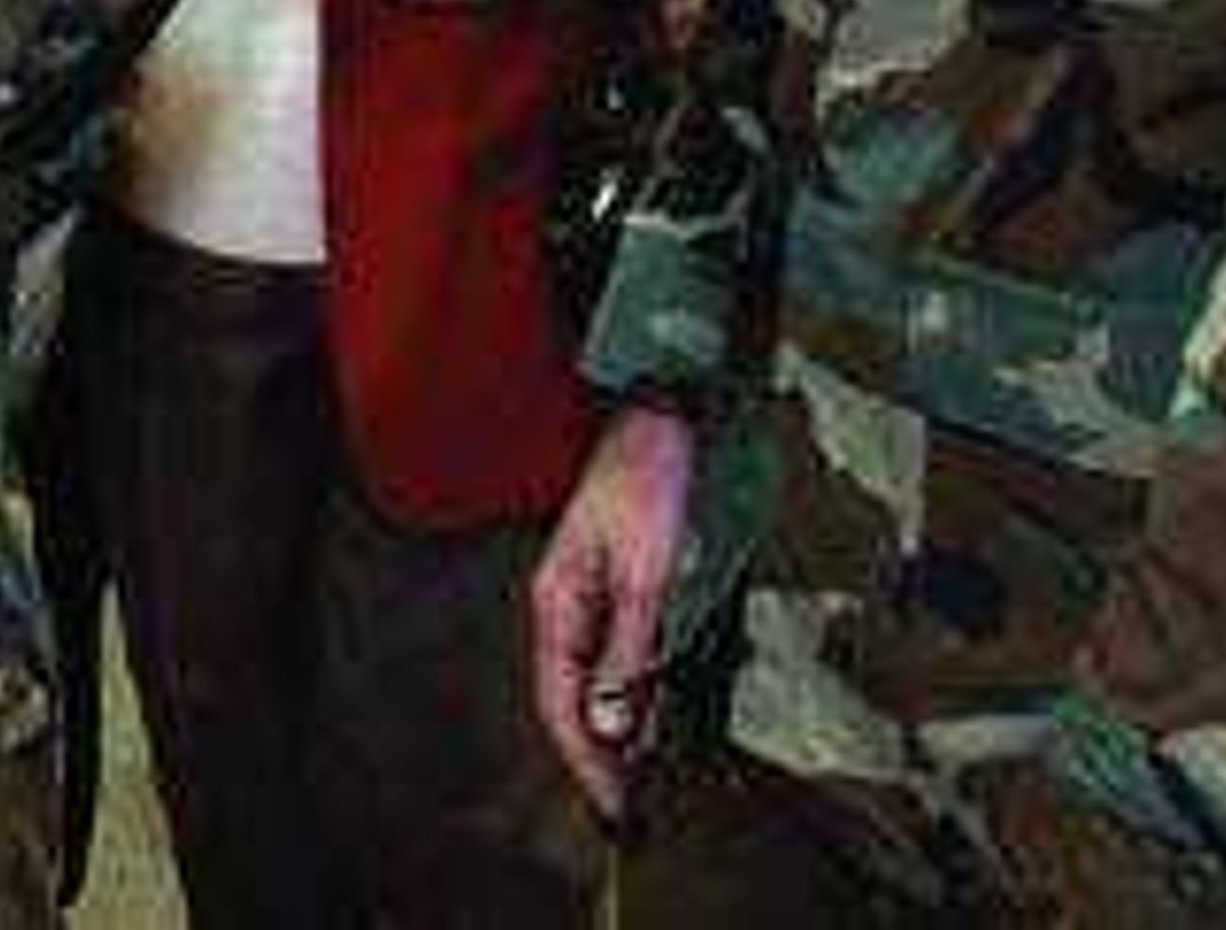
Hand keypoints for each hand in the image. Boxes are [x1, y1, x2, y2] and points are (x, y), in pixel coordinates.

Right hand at [529, 405, 694, 820]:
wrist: (668, 416)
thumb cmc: (652, 484)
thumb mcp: (646, 573)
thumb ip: (628, 649)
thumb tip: (607, 721)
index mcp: (557, 601)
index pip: (560, 701)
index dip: (586, 759)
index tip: (614, 807)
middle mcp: (565, 605)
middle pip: (572, 698)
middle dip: (597, 755)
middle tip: (629, 809)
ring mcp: (591, 596)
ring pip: (595, 681)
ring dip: (616, 729)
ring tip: (640, 779)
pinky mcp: (621, 588)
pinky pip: (617, 658)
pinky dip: (633, 695)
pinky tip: (651, 718)